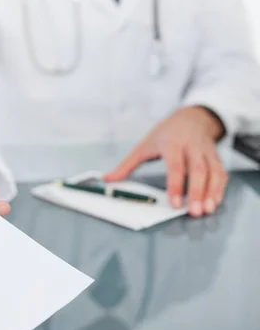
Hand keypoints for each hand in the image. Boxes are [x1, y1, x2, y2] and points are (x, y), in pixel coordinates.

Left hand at [104, 107, 227, 216]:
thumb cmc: (166, 133)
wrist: (192, 117)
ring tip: (207, 210)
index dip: (176, 185)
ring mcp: (206, 152)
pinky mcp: (216, 157)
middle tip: (194, 211)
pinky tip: (215, 202)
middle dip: (197, 191)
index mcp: (171, 143)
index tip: (175, 203)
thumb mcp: (144, 146)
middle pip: (197, 169)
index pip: (175, 165)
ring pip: (213, 172)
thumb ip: (127, 165)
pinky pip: (221, 173)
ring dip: (212, 192)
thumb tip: (107, 179)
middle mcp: (191, 146)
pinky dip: (220, 188)